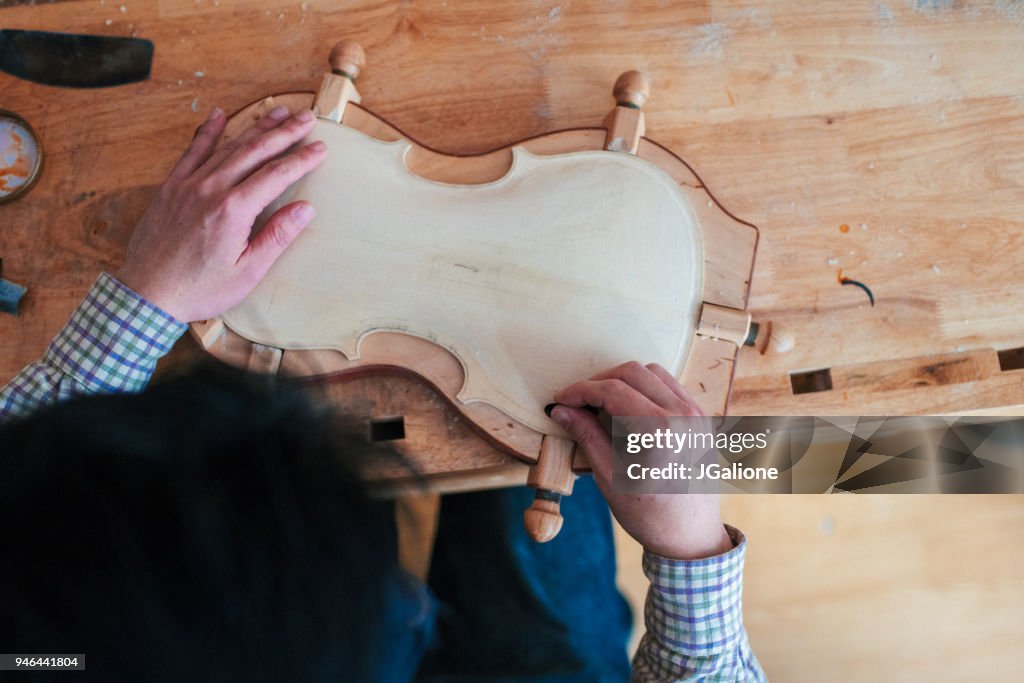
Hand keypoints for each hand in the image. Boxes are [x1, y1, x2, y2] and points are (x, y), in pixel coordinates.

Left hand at [117, 106, 326, 321]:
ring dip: (255, 127)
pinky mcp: (171, 188)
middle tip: (306, 117)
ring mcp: (188, 185)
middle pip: (254, 150)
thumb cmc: (199, 289)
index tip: (320, 148)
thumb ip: (276, 236)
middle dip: (284, 132)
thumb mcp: (247, 271)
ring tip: (277, 112)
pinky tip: (218, 115)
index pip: (276, 174)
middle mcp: (210, 189)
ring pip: (227, 146)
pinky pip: (192, 152)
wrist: (147, 295)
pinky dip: (207, 132)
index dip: (301, 159)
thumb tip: (305, 209)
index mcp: (233, 211)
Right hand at [551, 362, 732, 559]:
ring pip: (653, 372)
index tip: (561, 399)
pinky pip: (670, 386)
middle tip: (577, 401)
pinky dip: (645, 388)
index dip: (580, 391)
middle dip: (599, 382)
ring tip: (601, 404)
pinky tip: (628, 409)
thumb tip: (561, 409)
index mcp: (660, 431)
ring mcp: (697, 414)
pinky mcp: (702, 418)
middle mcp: (683, 415)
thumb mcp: (609, 476)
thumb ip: (586, 434)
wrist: (691, 536)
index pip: (611, 390)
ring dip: (623, 381)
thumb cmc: (650, 514)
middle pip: (632, 372)